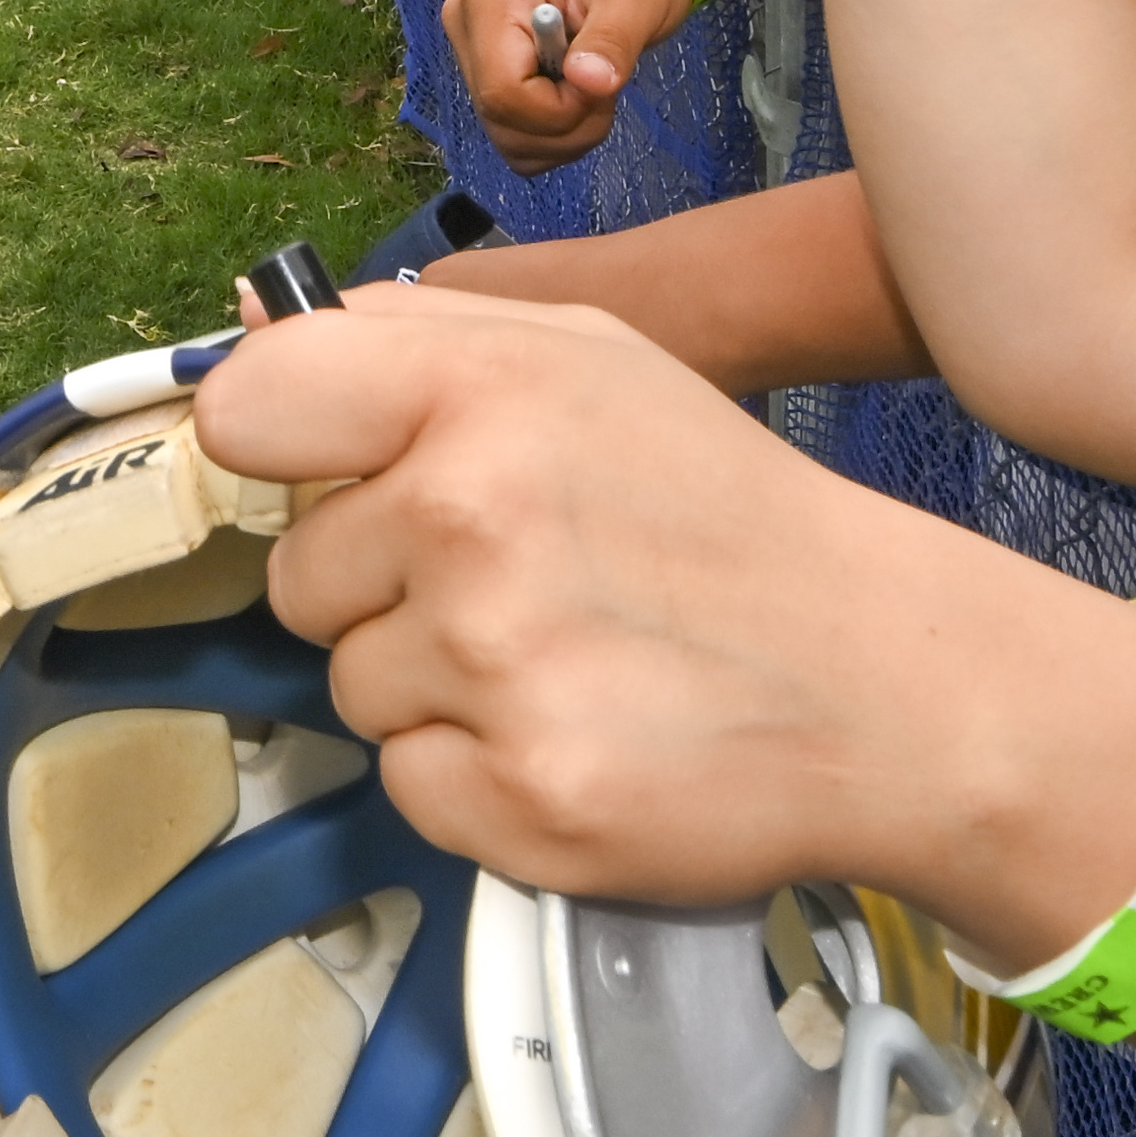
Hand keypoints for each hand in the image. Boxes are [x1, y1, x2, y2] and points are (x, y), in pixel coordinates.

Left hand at [212, 291, 1135, 950]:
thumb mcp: (594, 363)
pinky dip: (477, 776)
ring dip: (438, 687)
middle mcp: (475, 518)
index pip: (251, 405)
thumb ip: (418, 339)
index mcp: (484, 389)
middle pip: (302, 577)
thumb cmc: (728, 519)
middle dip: (386, 588)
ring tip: (565, 661)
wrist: (885, 684)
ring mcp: (495, 666)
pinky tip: (575, 733)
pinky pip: (409, 785)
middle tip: (521, 584)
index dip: (279, 450)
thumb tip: (250, 342)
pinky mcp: (519, 797)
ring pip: (354, 688)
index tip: (330, 478)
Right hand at [439, 0, 713, 169]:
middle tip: (610, 86)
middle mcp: (468, 25)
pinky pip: (515, 135)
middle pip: (500, 118)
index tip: (605, 85)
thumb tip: (588, 83)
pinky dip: (555, 137)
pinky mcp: (492, 74)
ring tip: (599, 88)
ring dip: (564, 137)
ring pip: (507, 136)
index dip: (559, 110)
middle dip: (566, 127)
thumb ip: (612, 38)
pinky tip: (581, 99)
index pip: (502, 91)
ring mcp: (475, 52)